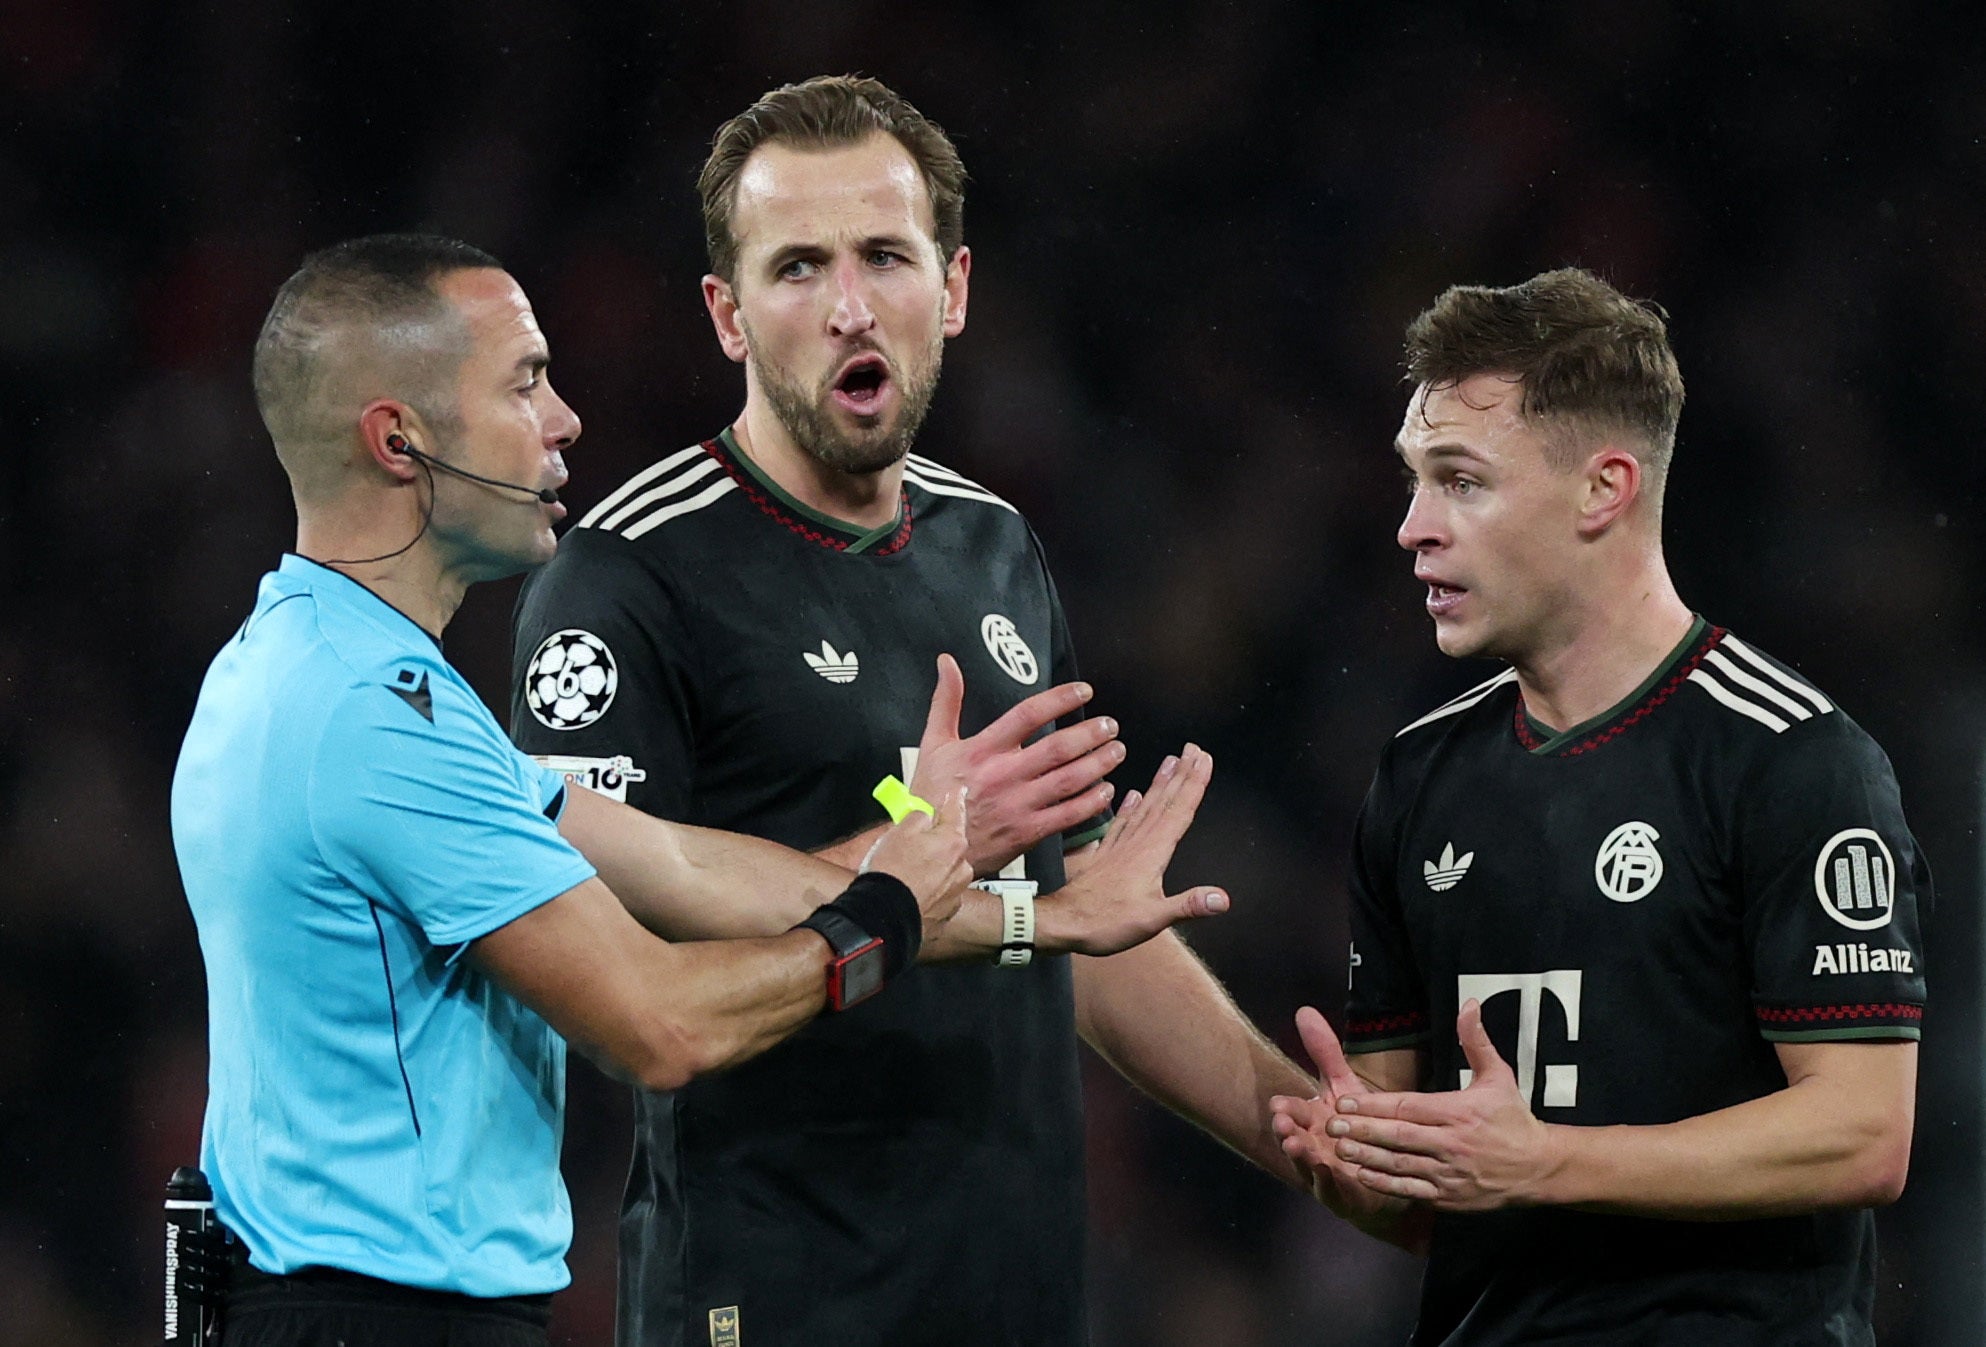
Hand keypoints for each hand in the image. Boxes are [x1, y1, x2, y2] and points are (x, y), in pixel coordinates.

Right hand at [864, 787, 972, 937]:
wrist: (884, 916)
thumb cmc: (891, 871)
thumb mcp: (900, 831)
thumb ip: (919, 817)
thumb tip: (926, 815)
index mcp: (953, 842)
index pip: (955, 813)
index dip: (954, 800)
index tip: (958, 792)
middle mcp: (961, 867)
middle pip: (951, 846)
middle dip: (936, 844)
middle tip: (913, 845)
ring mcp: (956, 892)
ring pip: (947, 872)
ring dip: (933, 870)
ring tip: (908, 875)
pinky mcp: (946, 914)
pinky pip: (940, 895)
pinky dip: (930, 892)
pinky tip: (913, 893)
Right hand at [910, 654, 1122, 876]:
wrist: (928, 849)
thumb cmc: (931, 795)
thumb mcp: (933, 744)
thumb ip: (946, 701)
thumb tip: (948, 663)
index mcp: (983, 750)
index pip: (1028, 714)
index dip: (1060, 699)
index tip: (1084, 692)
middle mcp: (1003, 775)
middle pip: (1058, 748)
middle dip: (1090, 734)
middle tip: (1110, 726)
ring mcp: (1017, 805)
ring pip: (1068, 780)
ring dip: (1098, 764)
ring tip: (1116, 751)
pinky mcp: (1026, 833)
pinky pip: (1067, 815)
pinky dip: (1091, 802)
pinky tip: (1106, 791)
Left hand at [1034, 746, 1226, 954]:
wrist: (1062, 924)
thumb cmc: (1105, 923)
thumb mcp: (1153, 919)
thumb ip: (1188, 905)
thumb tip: (1223, 899)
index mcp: (1152, 853)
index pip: (1179, 811)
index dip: (1194, 784)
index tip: (1204, 759)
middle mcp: (1137, 843)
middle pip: (1165, 801)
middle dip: (1182, 774)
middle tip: (1193, 749)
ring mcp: (1120, 847)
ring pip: (1145, 807)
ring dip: (1160, 783)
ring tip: (1170, 761)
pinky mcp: (1106, 854)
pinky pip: (1122, 822)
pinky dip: (1129, 806)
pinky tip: (1131, 794)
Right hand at [1270, 1006, 1418, 1230]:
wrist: (1386, 1170)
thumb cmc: (1358, 1127)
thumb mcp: (1344, 1085)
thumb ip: (1324, 1052)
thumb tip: (1304, 1010)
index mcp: (1309, 1120)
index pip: (1292, 1112)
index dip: (1285, 1109)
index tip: (1280, 1105)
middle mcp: (1311, 1147)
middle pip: (1293, 1139)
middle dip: (1287, 1132)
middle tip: (1283, 1125)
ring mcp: (1322, 1174)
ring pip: (1307, 1166)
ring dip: (1302, 1158)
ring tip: (1300, 1147)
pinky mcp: (1341, 1197)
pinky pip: (1332, 1191)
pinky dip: (1328, 1182)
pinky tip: (1329, 1171)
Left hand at [1325, 999, 1559, 1211]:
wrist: (1539, 1168)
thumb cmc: (1513, 1118)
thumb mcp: (1498, 1076)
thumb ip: (1476, 1041)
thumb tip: (1469, 1003)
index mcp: (1459, 1112)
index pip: (1408, 1106)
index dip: (1374, 1105)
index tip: (1343, 1099)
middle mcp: (1452, 1144)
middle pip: (1399, 1136)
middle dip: (1363, 1130)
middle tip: (1330, 1124)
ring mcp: (1450, 1174)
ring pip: (1402, 1164)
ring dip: (1368, 1157)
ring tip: (1339, 1147)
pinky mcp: (1449, 1197)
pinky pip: (1412, 1190)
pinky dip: (1386, 1184)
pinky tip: (1363, 1174)